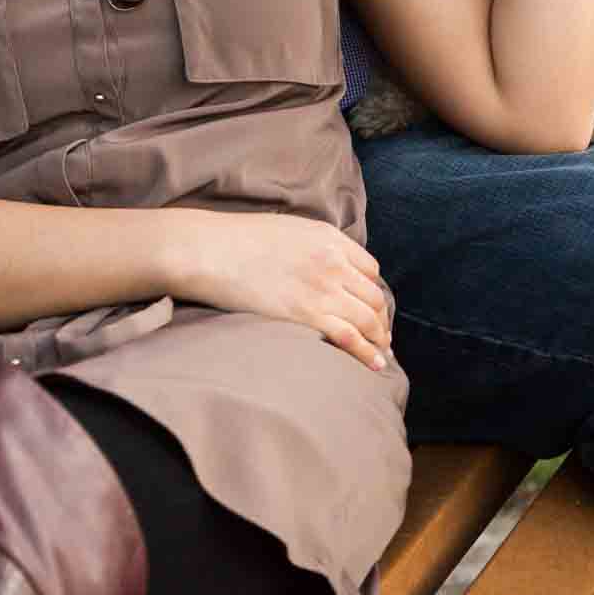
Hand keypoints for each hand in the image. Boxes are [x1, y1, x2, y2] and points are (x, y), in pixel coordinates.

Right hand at [170, 210, 391, 371]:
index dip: (373, 291)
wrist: (211, 250)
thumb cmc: (239, 239)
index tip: (371, 306)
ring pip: (369, 318)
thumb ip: (314, 246)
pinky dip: (368, 353)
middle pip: (374, 296)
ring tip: (382, 354)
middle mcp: (333, 262)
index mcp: (329, 238)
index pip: (370, 269)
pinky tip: (376, 364)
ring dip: (379, 338)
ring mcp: (323, 289)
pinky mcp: (308, 315)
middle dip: (381, 319)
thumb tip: (323, 265)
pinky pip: (351, 337)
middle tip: (381, 335)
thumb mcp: (288, 230)